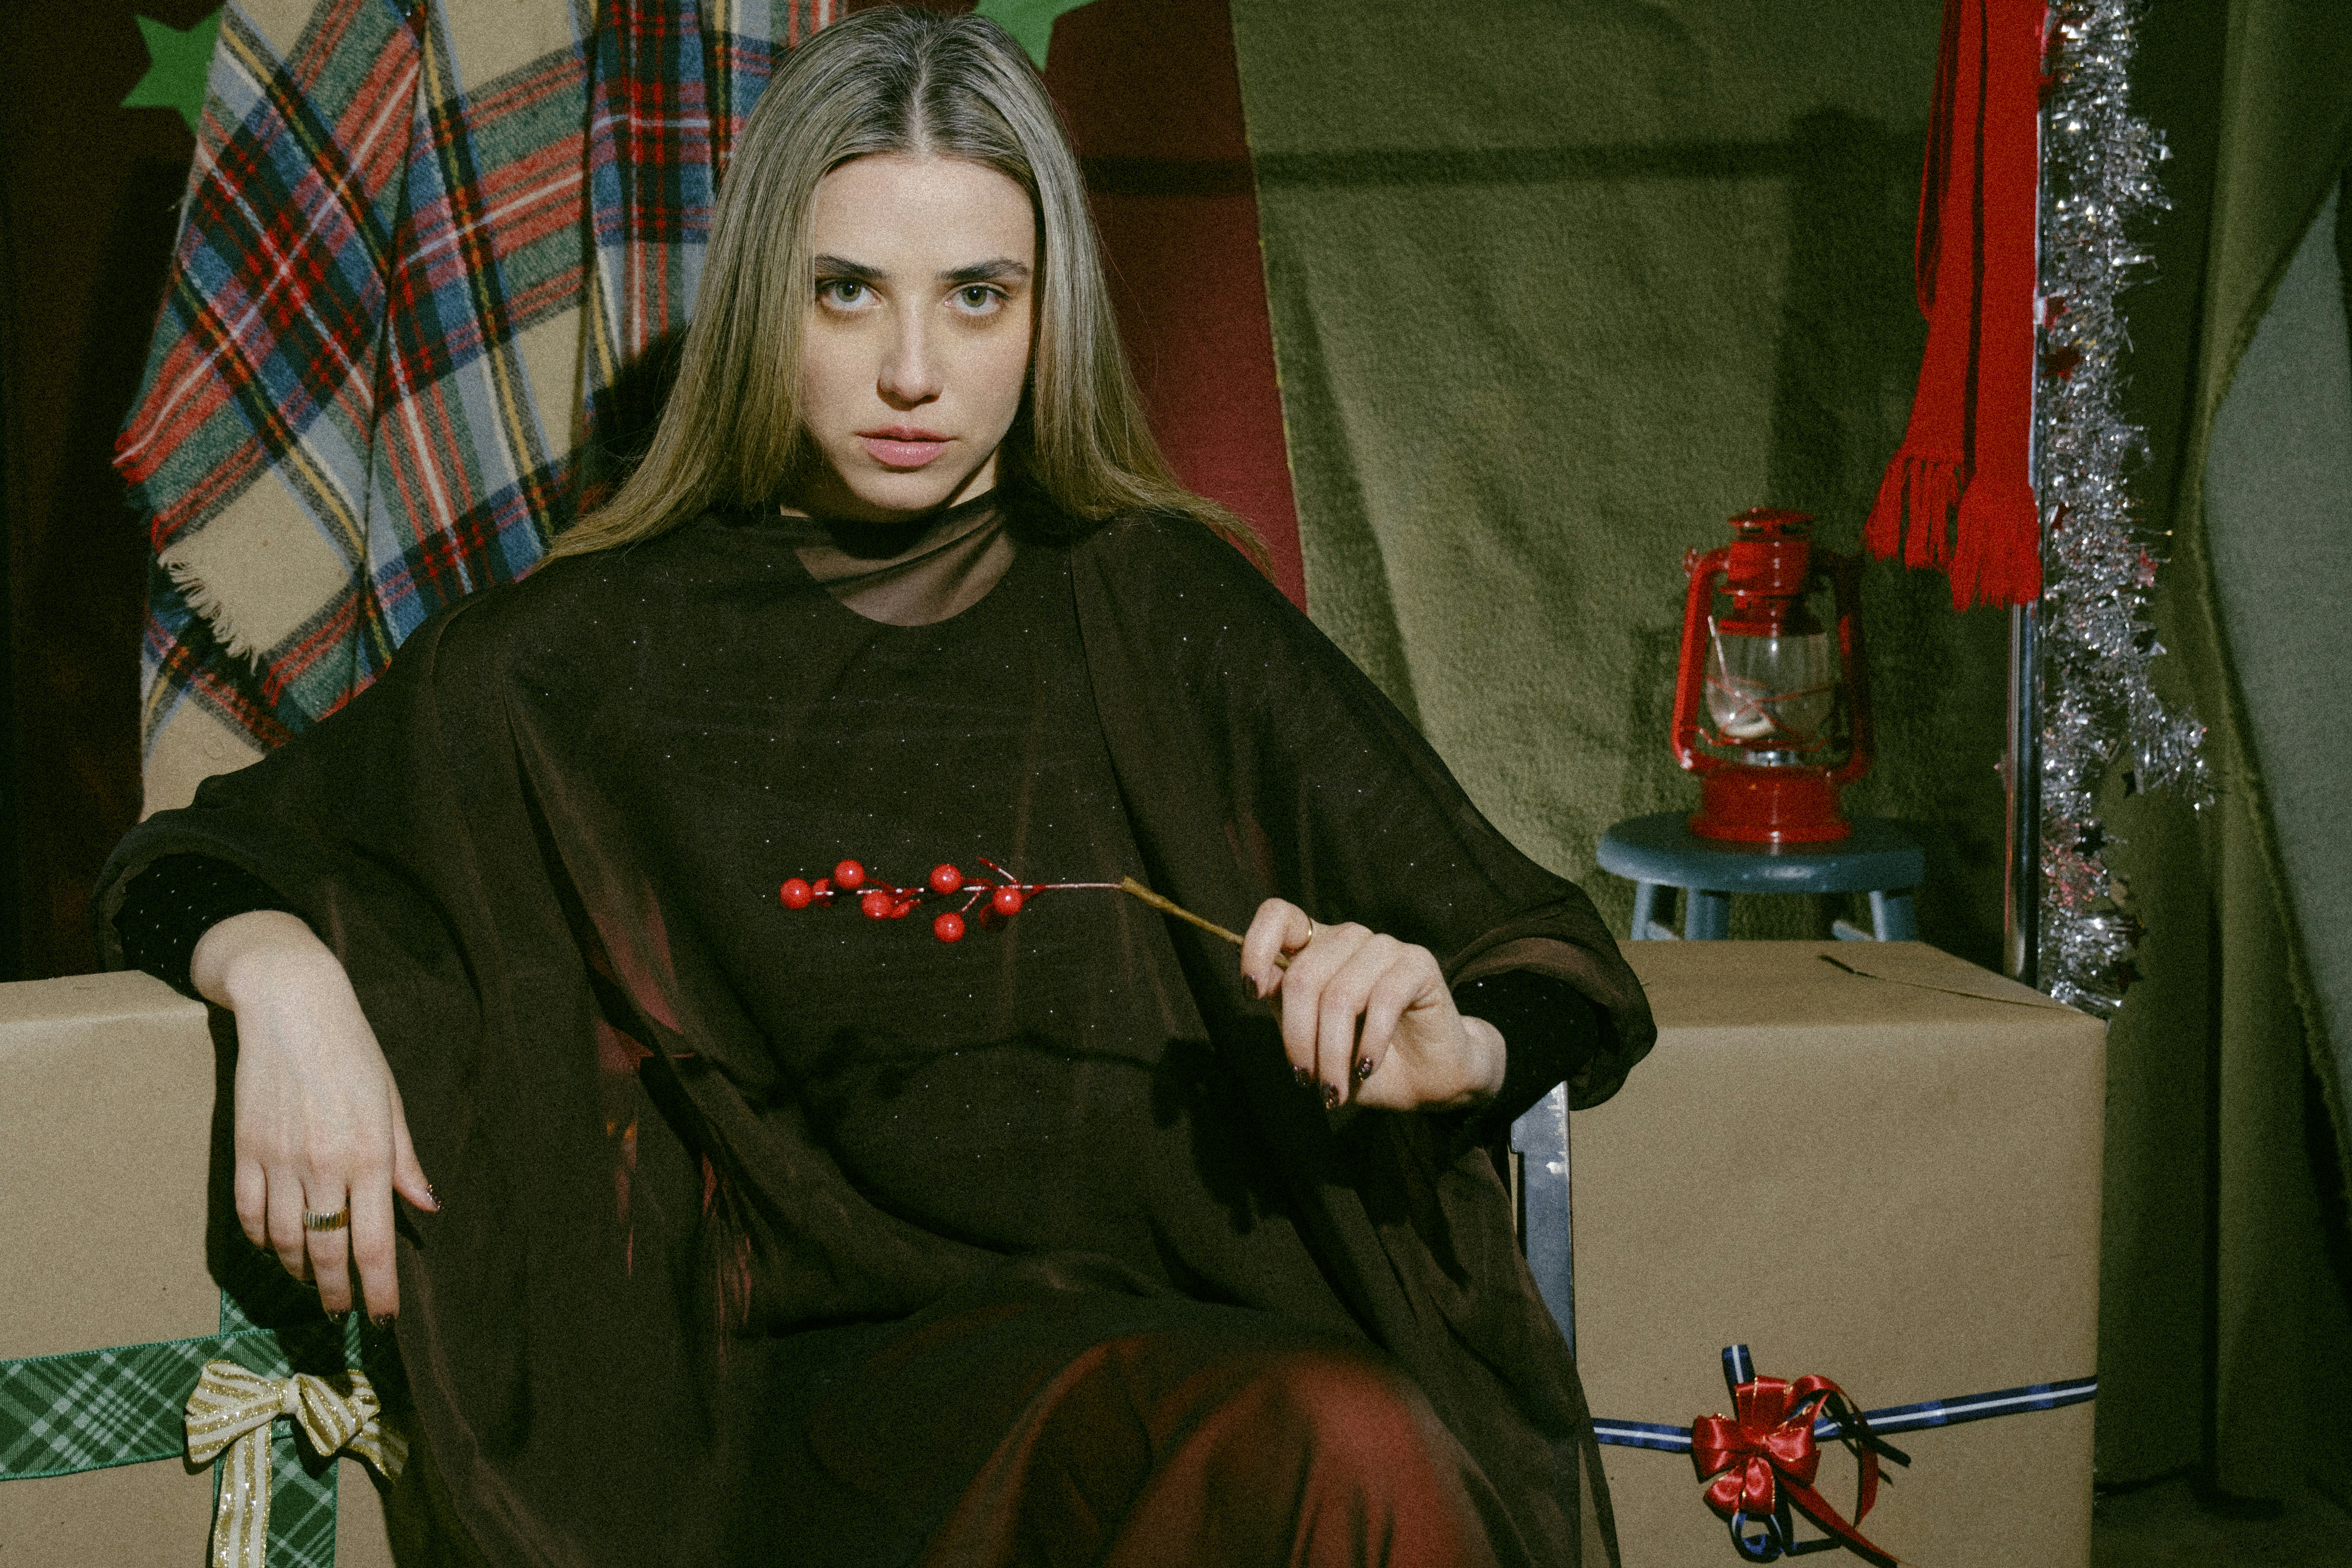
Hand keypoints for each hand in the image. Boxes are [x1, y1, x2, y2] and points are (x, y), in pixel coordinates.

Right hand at [192, 911, 435, 1319]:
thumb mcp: (391, 1103)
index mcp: (370, 1155)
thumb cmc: (353, 1052)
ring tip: (314, 1282)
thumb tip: (429, 1207)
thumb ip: (407, 1162)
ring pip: (285, 1242)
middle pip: (327, 1253)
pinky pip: (250, 1214)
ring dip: (299, 1271)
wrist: (292, 1007)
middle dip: (337, 1293)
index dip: (378, 1289)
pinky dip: (262, 1240)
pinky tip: (277, 1246)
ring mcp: (280, 1160)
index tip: (381, 1319)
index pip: (376, 1243)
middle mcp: (324, 1165)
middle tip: (342, 1315)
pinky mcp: (244, 1150)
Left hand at [1239, 898, 1504, 1111]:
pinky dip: (1369, 1043)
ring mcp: (1384, 946)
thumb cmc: (1361, 1061)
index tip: (1252, 992)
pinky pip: (1383, 1000)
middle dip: (1299, 1039)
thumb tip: (1260, 984)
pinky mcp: (1418, 962)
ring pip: (1340, 995)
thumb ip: (1286, 1009)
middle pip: (1303, 975)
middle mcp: (1348, 938)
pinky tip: (1366, 1068)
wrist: (1425, 1080)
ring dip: (1332, 1052)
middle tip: (1307, 1080)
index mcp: (1315, 948)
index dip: (1256, 947)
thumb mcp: (1311, 1040)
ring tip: (1334, 1088)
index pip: (1278, 916)